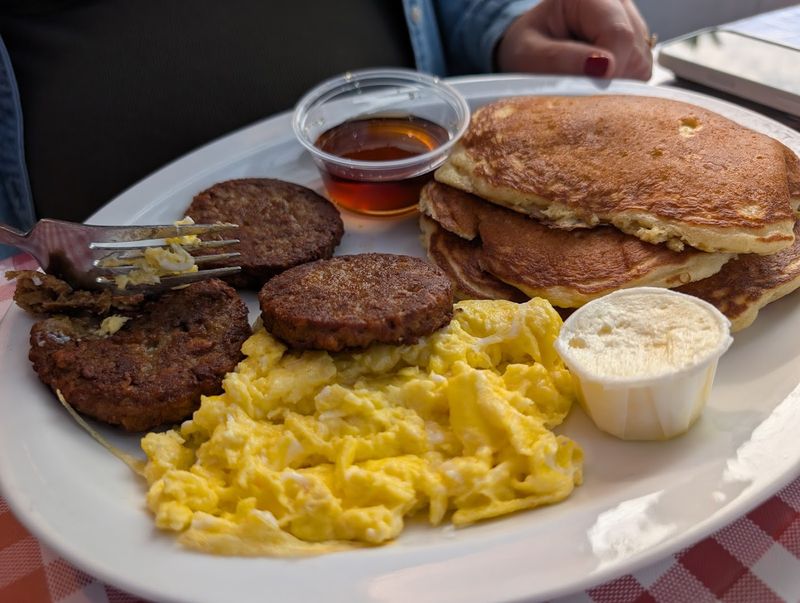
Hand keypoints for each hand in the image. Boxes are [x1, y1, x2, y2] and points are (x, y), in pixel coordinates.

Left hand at [496, 0, 653, 79]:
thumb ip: (559, 60)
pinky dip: (618, 87)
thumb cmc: (524, 47)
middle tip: (578, 89)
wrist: (527, 50)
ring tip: (582, 82)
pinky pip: (638, 74)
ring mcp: (630, 24)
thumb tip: (603, 67)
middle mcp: (616, 5)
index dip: (609, 67)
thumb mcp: (528, 54)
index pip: (618, 32)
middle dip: (610, 80)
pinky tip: (593, 82)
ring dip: (614, 85)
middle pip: (635, 50)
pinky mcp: (634, 47)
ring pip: (641, 64)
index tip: (590, 89)